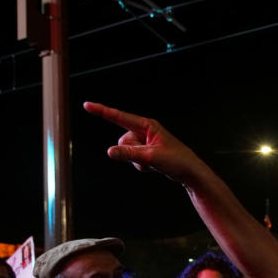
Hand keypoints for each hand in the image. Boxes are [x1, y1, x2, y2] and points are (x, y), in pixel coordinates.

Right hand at [83, 102, 203, 184]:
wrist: (190, 172)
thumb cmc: (177, 160)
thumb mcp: (151, 157)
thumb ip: (129, 153)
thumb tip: (110, 151)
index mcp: (147, 125)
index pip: (120, 117)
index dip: (102, 111)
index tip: (87, 105)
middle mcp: (145, 131)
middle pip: (122, 140)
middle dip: (130, 152)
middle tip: (148, 157)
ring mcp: (145, 142)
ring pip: (126, 151)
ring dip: (136, 160)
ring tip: (153, 162)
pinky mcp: (146, 151)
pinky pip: (133, 158)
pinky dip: (140, 165)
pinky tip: (153, 166)